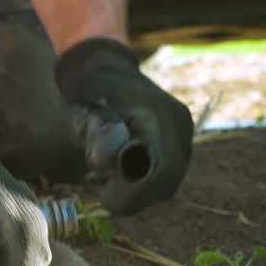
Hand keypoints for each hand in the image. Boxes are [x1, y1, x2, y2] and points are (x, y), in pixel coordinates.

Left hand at [56, 38, 193, 214]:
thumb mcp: (83, 109)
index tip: (105, 198)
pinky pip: (167, 175)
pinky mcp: (179, 141)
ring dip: (138, 191)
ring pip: (168, 183)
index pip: (163, 170)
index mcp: (160, 113)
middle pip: (168, 182)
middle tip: (103, 193)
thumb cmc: (88, 89)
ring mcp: (183, 133)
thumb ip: (93, 130)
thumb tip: (106, 161)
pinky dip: (143, 183)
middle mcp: (180, 124)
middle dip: (134, 197)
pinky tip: (120, 174)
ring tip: (109, 179)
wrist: (103, 67)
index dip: (137, 194)